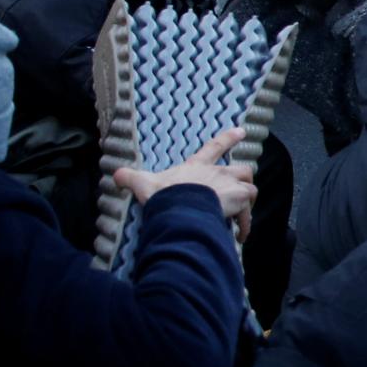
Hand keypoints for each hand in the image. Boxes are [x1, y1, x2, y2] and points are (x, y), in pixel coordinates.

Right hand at [113, 128, 257, 240]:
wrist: (179, 207)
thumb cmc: (164, 194)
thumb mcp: (144, 183)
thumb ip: (130, 178)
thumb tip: (115, 175)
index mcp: (198, 167)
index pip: (215, 147)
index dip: (228, 137)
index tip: (241, 131)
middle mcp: (219, 174)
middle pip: (243, 170)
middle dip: (244, 180)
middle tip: (241, 192)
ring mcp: (231, 186)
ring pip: (250, 189)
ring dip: (247, 203)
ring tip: (241, 217)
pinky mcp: (238, 201)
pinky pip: (248, 214)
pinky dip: (246, 224)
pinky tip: (240, 236)